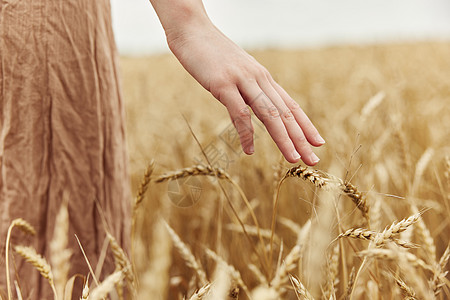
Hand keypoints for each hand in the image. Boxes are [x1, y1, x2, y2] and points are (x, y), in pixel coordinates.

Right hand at [166, 20, 324, 165]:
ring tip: (293, 158)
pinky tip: (249, 150)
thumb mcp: (238, 71)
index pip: (290, 105)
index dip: (305, 125)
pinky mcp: (223, 84)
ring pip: (269, 114)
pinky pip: (239, 113)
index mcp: (263, 78)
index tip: (318, 142)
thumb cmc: (213, 54)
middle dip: (300, 138)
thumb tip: (255, 104)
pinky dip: (246, 133)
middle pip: (284, 113)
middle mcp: (258, 79)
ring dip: (283, 138)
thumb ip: (249, 87)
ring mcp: (242, 80)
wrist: (193, 31)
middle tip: (313, 159)